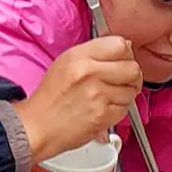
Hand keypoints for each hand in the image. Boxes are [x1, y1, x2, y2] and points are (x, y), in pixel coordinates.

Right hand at [13, 35, 142, 162]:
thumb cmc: (52, 97)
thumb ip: (96, 53)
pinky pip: (125, 109)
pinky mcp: (103, 115)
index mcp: (79, 56)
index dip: (126, 55)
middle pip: (133, 68)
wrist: (38, 126)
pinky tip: (105, 109)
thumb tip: (126, 46)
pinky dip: (119, 111)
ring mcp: (97, 94)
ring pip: (132, 91)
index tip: (123, 62)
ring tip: (109, 98)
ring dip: (125, 96)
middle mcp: (89, 72)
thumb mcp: (67, 63)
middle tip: (124, 82)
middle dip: (132, 77)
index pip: (120, 45)